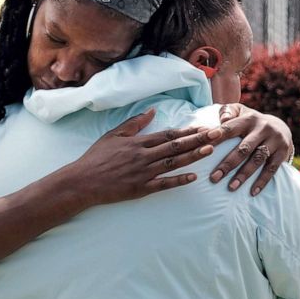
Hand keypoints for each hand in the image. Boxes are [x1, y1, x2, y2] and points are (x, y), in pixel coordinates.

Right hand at [72, 108, 220, 204]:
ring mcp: (143, 173)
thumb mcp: (113, 134)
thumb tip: (152, 110)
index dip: (187, 131)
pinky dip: (179, 181)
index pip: (168, 135)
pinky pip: (164, 184)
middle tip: (217, 135)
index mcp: (138, 142)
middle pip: (176, 146)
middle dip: (198, 140)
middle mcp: (143, 156)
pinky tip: (193, 177)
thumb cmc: (96, 157)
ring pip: (173, 163)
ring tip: (210, 150)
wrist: (82, 182)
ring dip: (193, 156)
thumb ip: (135, 123)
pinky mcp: (141, 189)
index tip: (203, 127)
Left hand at [209, 104, 293, 195]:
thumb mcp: (240, 112)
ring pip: (257, 159)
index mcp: (249, 118)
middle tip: (213, 178)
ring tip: (231, 187)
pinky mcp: (283, 152)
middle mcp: (263, 128)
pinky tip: (252, 192)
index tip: (204, 149)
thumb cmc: (250, 122)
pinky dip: (262, 181)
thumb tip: (219, 121)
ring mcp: (274, 140)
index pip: (230, 128)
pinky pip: (272, 169)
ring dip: (244, 174)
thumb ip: (227, 112)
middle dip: (228, 164)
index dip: (217, 138)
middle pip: (244, 148)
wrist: (281, 126)